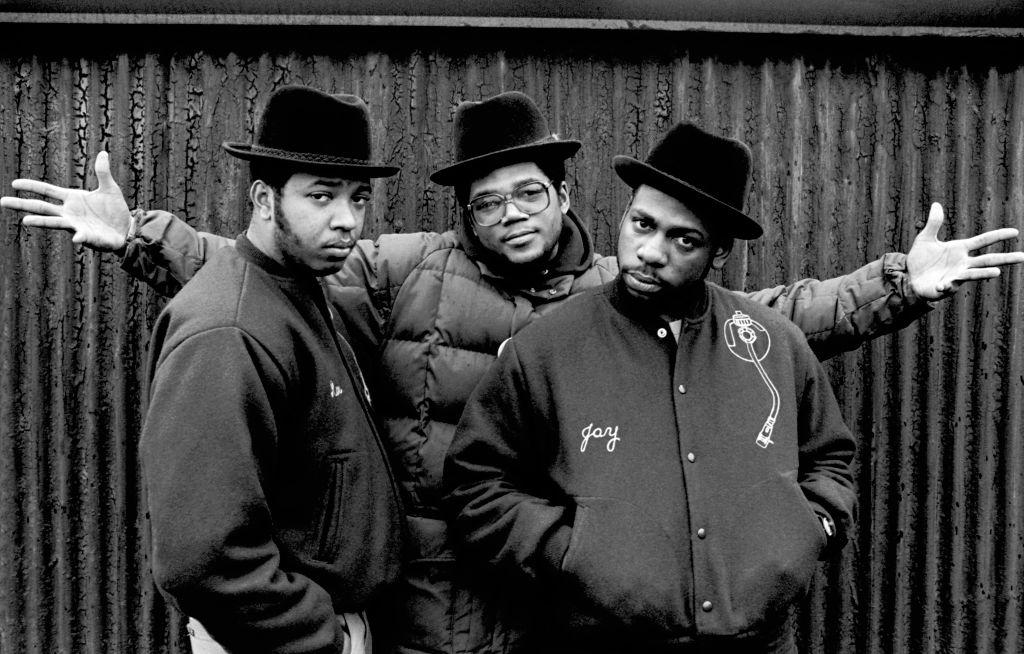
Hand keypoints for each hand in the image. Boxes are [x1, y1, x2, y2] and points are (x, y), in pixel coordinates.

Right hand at [1, 151, 132, 251]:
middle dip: (23, 204)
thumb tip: (103, 152)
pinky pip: (82, 237)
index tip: (14, 183)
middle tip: (2, 201)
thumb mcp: (110, 188)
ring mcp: (77, 226)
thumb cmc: (114, 210)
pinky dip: (79, 237)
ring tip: (26, 221)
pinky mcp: (88, 237)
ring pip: (55, 223)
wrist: (126, 229)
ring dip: (41, 222)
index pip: (47, 190)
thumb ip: (103, 172)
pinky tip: (76, 238)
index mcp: (72, 199)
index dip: (32, 186)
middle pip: (42, 207)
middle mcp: (70, 213)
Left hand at [907, 203, 1023, 300]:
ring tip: (997, 272)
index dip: (998, 236)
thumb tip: (936, 204)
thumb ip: (934, 223)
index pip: (983, 240)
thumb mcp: (925, 239)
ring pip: (974, 274)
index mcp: (960, 249)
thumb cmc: (921, 259)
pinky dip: (946, 285)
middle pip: (988, 260)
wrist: (908, 277)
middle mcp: (962, 263)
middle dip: (1005, 259)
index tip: (1015, 232)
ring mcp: (956, 276)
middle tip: (1023, 257)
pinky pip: (948, 286)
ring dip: (984, 273)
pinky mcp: (945, 287)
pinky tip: (941, 285)